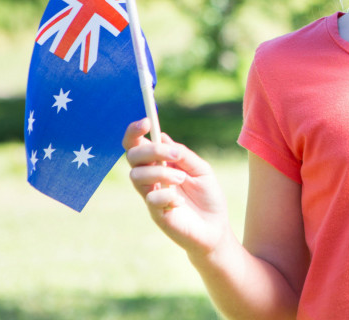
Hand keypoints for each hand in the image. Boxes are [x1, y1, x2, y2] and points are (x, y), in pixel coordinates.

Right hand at [123, 118, 231, 257]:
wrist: (216, 227)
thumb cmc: (207, 197)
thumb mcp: (201, 169)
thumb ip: (182, 154)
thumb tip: (161, 136)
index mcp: (159, 164)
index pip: (136, 145)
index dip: (134, 132)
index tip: (146, 121)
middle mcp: (151, 179)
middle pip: (132, 157)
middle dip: (151, 150)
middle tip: (175, 155)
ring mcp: (151, 196)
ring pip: (137, 176)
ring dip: (161, 173)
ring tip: (182, 179)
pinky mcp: (156, 214)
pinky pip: (151, 199)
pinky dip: (167, 196)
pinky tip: (180, 202)